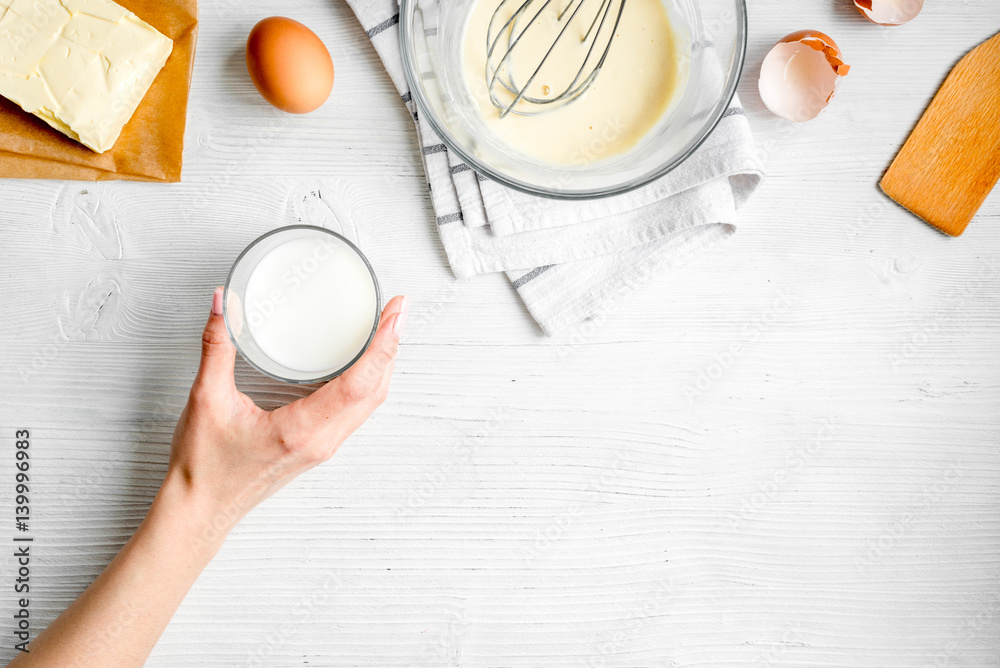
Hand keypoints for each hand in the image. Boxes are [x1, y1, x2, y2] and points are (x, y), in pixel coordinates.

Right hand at [166, 288, 407, 549]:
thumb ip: (217, 347)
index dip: (383, 345)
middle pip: (375, 391)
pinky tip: (363, 363)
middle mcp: (321, 441)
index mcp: (301, 431)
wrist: (200, 511)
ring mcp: (323, 446)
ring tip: (387, 329)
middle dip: (391, 347)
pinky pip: (356, 411)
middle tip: (397, 309)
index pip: (359, 383)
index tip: (396, 313)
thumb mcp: (206, 399)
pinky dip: (368, 382)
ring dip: (383, 365)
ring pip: (369, 403)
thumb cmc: (203, 467)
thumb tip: (223, 303)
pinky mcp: (318, 447)